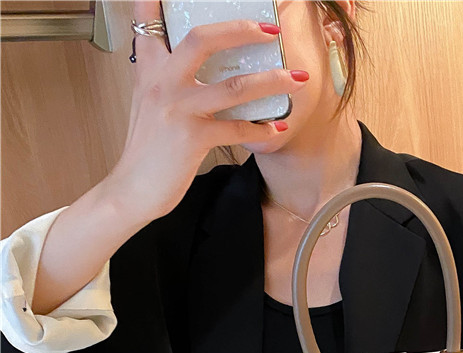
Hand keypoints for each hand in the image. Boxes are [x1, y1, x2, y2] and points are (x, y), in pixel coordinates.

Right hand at [108, 1, 309, 222]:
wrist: (132, 189)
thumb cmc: (147, 149)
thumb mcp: (149, 104)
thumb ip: (165, 78)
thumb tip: (195, 69)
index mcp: (149, 69)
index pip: (149, 19)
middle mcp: (162, 82)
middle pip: (203, 39)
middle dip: (241, 29)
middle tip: (271, 30)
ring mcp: (179, 108)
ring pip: (233, 86)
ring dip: (272, 81)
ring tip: (296, 80)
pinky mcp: (193, 138)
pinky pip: (237, 128)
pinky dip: (261, 130)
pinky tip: (277, 128)